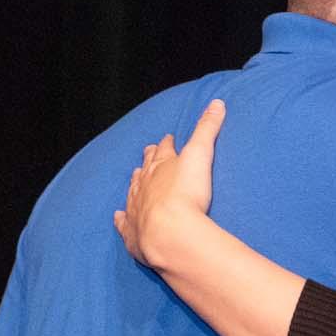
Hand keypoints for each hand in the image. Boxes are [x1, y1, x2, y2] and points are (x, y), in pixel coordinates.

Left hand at [114, 98, 225, 268]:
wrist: (169, 232)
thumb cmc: (185, 194)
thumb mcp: (200, 155)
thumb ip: (207, 129)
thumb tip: (217, 102)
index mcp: (160, 166)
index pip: (163, 149)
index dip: (166, 144)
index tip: (168, 138)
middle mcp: (144, 185)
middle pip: (145, 168)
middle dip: (148, 160)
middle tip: (149, 153)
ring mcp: (136, 209)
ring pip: (133, 191)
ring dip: (135, 184)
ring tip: (136, 177)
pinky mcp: (133, 233)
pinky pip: (124, 223)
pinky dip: (121, 218)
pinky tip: (118, 216)